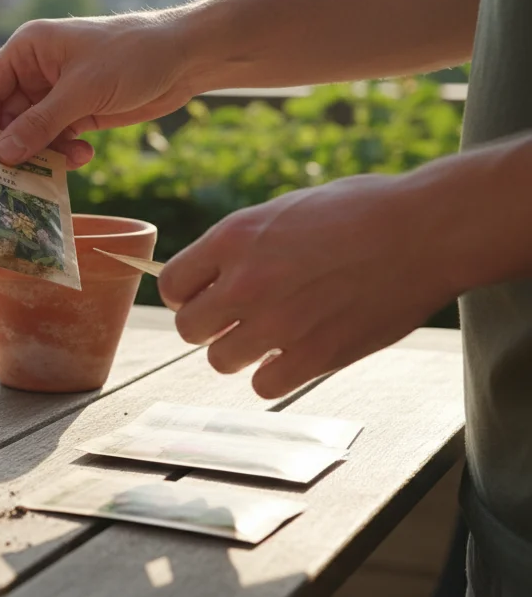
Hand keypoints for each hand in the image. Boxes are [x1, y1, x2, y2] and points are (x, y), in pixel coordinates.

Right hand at [0, 13, 198, 167]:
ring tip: (63, 165)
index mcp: (27, 50)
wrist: (185, 57)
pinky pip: (55, 140)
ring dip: (43, 154)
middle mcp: (35, 71)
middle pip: (5, 117)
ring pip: (30, 134)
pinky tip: (83, 156)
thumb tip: (2, 154)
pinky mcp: (77, 112)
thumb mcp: (83, 90)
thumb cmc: (132, 56)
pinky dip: (63, 153)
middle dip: (15, 146)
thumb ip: (41, 123)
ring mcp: (56, 94)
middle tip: (21, 175)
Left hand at [156, 172, 458, 398]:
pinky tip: (294, 356)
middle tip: (236, 320)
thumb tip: (210, 274)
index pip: (171, 285)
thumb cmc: (360, 212)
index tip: (205, 297)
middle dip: (208, 326)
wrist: (425, 231)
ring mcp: (279, 322)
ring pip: (220, 361)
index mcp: (234, 238)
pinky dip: (274, 376)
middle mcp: (246, 282)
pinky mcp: (314, 355)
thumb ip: (241, 245)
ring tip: (269, 337)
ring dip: (239, 353)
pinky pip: (264, 385)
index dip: (186, 295)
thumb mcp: (284, 211)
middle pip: (187, 328)